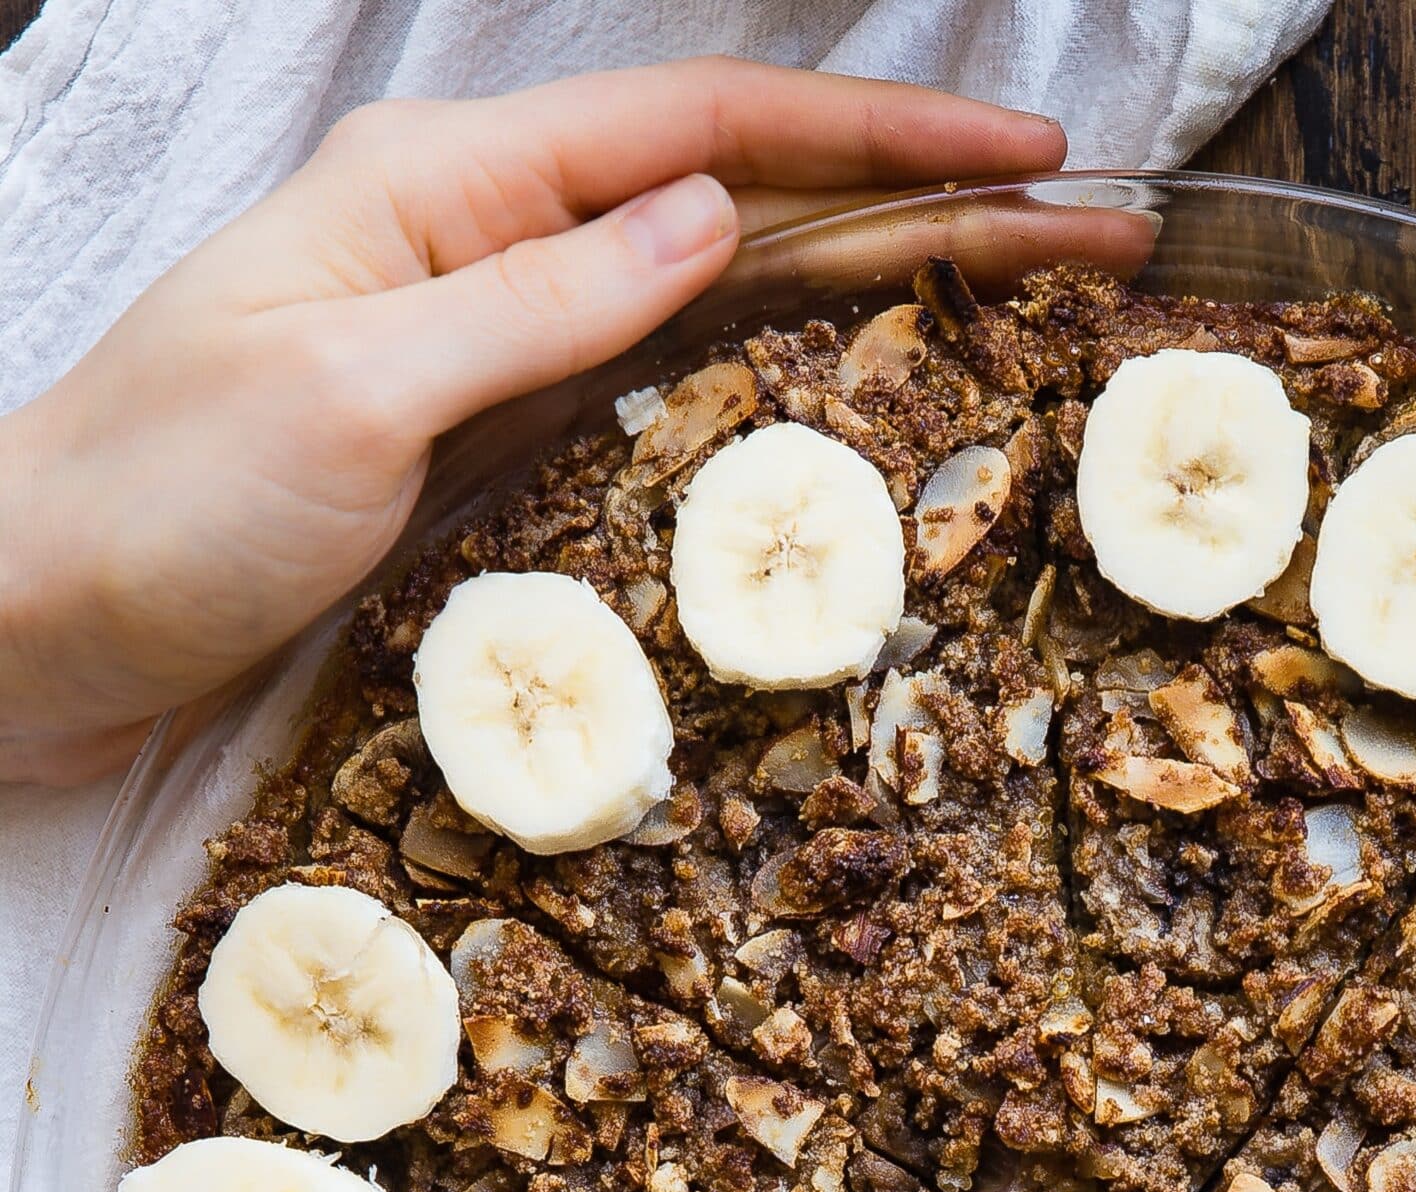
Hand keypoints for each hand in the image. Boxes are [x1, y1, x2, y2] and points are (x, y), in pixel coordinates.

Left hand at [0, 59, 1067, 783]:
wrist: (26, 625)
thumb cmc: (153, 504)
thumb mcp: (348, 391)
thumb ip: (538, 301)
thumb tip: (717, 218)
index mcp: (456, 186)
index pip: (715, 130)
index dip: (886, 135)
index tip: (1030, 156)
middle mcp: (498, 241)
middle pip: (758, 198)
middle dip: (933, 205)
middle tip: (1097, 238)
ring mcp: (510, 335)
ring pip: (740, 287)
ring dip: (893, 284)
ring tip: (1037, 304)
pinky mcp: (510, 429)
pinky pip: (685, 380)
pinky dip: (799, 370)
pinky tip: (879, 384)